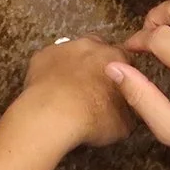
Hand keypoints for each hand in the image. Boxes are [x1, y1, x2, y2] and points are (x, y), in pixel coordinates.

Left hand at [7, 37, 135, 150]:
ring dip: (73, 65)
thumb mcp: (123, 123)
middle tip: (93, 85)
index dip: (121, 72)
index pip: (124, 58)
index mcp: (116, 58)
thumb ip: (127, 111)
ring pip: (72, 52)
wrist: (55, 114)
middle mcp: (91, 46)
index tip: (116, 85)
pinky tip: (50, 89)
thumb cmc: (91, 116)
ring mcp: (65, 48)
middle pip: (97, 48)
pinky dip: (51, 71)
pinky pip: (49, 60)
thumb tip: (126, 114)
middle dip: (96, 63)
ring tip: (69, 89)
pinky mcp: (42, 55)